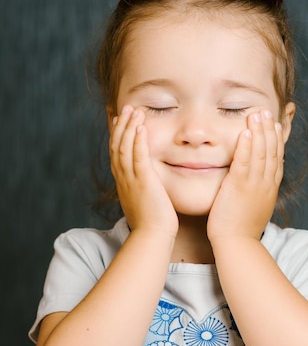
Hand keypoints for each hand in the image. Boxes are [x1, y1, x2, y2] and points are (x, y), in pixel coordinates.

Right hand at [109, 106, 178, 235]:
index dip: (117, 135)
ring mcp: (132, 180)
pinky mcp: (144, 182)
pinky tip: (141, 127)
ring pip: (125, 147)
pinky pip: (138, 157)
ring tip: (134, 110)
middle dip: (121, 125)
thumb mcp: (143, 201)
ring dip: (129, 127)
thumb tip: (147, 185)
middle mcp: (123, 179)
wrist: (152, 237)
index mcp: (123, 182)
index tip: (119, 120)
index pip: (116, 153)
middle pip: (117, 146)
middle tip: (126, 108)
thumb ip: (143, 189)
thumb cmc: (152, 224)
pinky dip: (138, 141)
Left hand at [207, 109, 283, 241]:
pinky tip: (246, 133)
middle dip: (269, 130)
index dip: (276, 140)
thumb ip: (257, 193)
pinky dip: (246, 146)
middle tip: (266, 111)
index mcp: (270, 188)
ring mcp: (254, 185)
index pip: (277, 159)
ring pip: (260, 153)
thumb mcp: (255, 207)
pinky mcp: (239, 187)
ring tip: (257, 114)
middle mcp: (266, 184)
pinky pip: (244, 162)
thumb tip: (256, 185)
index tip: (275, 125)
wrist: (237, 244)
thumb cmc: (241, 230)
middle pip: (271, 151)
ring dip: (259, 132)